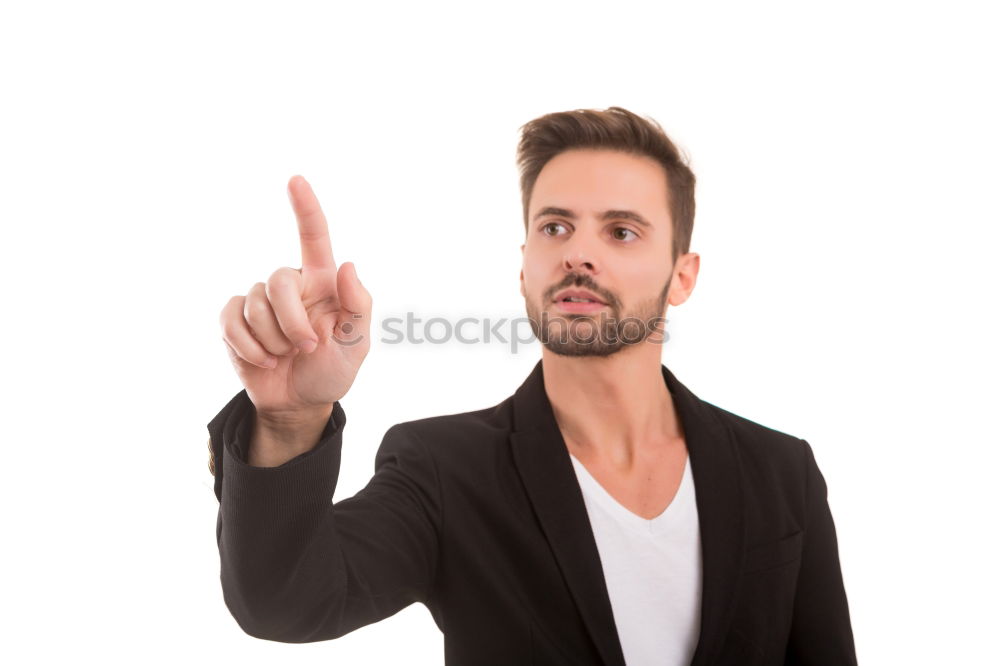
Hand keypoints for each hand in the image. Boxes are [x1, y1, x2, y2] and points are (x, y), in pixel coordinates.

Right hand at [218, 175, 371, 416]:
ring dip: (272, 340)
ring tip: (285, 356)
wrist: (299, 403)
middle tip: (306, 347)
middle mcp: (291, 286)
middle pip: (278, 281)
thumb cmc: (332, 370)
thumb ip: (358, 306)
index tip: (296, 180)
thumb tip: (348, 264)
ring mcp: (260, 302)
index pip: (314, 237)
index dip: (306, 208)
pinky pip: (230, 320)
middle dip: (290, 321)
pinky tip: (262, 360)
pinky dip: (247, 346)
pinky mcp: (235, 321)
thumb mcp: (357, 345)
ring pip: (254, 304)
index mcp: (323, 283)